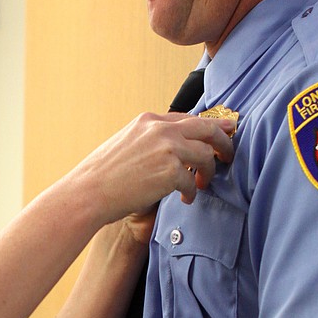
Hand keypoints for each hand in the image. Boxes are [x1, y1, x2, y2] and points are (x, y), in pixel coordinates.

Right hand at [79, 110, 235, 222]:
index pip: (188, 118)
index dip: (209, 126)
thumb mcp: (126, 143)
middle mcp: (160, 129)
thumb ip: (150, 139)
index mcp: (149, 119)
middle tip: (228, 156)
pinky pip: (193, 181)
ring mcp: (167, 148)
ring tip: (200, 185)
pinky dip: (191, 193)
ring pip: (207, 155)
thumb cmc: (103, 175)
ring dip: (207, 172)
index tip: (222, 132)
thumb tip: (174, 147)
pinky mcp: (170, 171)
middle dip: (224, 142)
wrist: (88, 192)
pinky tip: (184, 199)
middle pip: (208, 128)